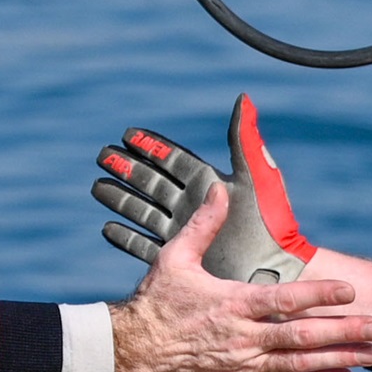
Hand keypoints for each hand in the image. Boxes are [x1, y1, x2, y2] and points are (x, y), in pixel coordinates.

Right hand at [92, 94, 315, 283]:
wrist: (274, 272)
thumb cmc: (271, 225)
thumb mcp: (256, 177)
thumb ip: (244, 140)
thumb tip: (242, 99)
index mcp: (209, 185)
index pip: (173, 160)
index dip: (152, 147)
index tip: (128, 135)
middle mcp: (193, 207)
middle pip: (152, 184)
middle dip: (128, 170)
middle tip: (103, 156)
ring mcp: (184, 233)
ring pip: (143, 211)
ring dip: (120, 200)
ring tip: (98, 187)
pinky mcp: (181, 259)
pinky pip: (143, 245)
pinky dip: (125, 237)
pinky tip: (107, 229)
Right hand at [107, 191, 371, 371]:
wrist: (130, 356)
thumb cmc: (155, 305)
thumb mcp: (174, 259)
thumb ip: (203, 225)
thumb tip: (218, 189)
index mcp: (232, 304)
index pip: (285, 299)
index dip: (321, 294)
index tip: (349, 290)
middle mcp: (242, 339)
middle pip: (303, 335)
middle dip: (345, 330)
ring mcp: (243, 368)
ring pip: (300, 364)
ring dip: (340, 358)